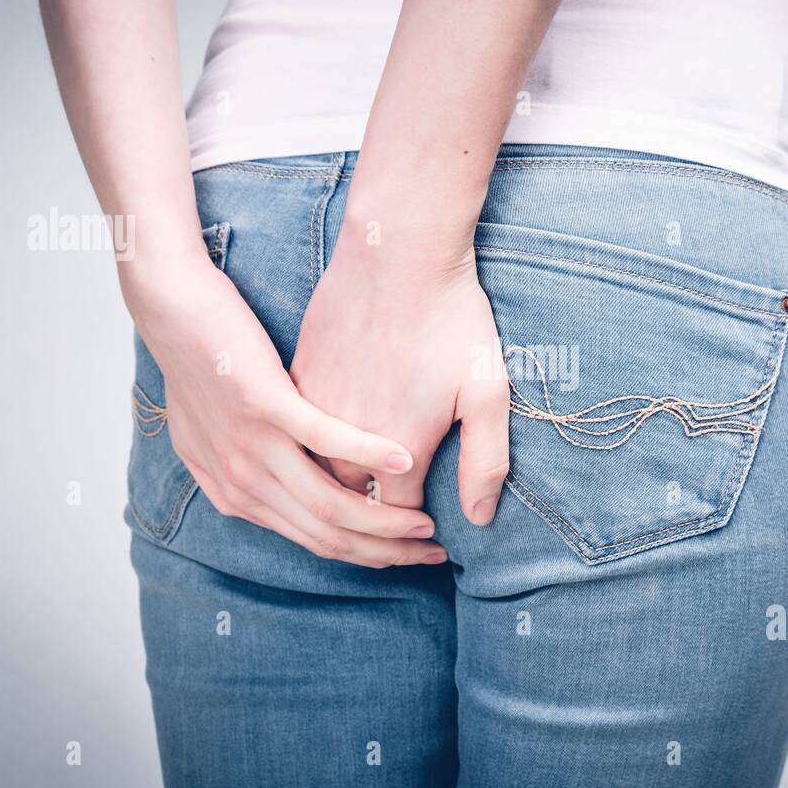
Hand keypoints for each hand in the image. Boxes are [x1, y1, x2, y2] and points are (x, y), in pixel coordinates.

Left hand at [121, 244, 447, 567]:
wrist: (172, 308)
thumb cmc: (200, 362)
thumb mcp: (208, 435)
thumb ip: (243, 471)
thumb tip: (274, 494)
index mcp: (236, 494)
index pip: (314, 542)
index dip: (365, 556)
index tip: (405, 553)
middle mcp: (244, 482)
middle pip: (329, 535)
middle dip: (386, 551)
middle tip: (432, 552)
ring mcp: (254, 446)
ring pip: (332, 504)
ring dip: (387, 518)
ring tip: (429, 520)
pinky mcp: (266, 405)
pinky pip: (328, 442)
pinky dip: (371, 454)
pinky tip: (405, 457)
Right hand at [289, 212, 509, 526]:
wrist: (399, 253)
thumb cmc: (452, 319)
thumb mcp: (488, 393)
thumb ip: (485, 461)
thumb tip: (479, 517)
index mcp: (397, 447)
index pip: (396, 514)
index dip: (412, 529)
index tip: (426, 534)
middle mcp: (349, 437)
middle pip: (352, 499)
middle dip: (373, 517)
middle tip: (398, 522)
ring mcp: (317, 406)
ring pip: (320, 467)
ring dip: (339, 483)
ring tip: (365, 489)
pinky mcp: (299, 378)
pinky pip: (302, 429)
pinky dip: (317, 442)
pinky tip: (334, 442)